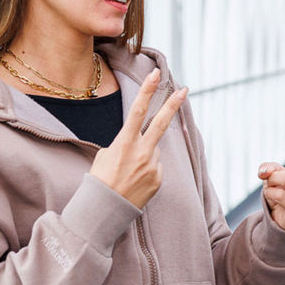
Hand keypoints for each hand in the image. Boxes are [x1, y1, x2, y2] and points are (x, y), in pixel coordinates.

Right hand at [90, 70, 187, 208]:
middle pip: (161, 123)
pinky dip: (146, 170)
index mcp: (124, 143)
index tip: (156, 75)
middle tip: (185, 90)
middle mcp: (142, 153)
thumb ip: (125, 144)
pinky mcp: (159, 179)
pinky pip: (155, 168)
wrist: (105, 210)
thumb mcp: (104, 156)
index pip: (137, 111)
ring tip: (128, 172)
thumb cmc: (100, 180)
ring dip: (143, 156)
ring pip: (153, 151)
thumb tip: (141, 144)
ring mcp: (153, 167)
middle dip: (172, 104)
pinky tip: (134, 181)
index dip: (148, 91)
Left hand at [258, 108, 284, 232]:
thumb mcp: (272, 175)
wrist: (283, 219)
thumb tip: (264, 173)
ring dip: (271, 181)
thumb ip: (268, 169)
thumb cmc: (280, 191)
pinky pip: (277, 194)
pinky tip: (274, 200)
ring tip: (272, 187)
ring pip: (284, 179)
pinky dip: (269, 194)